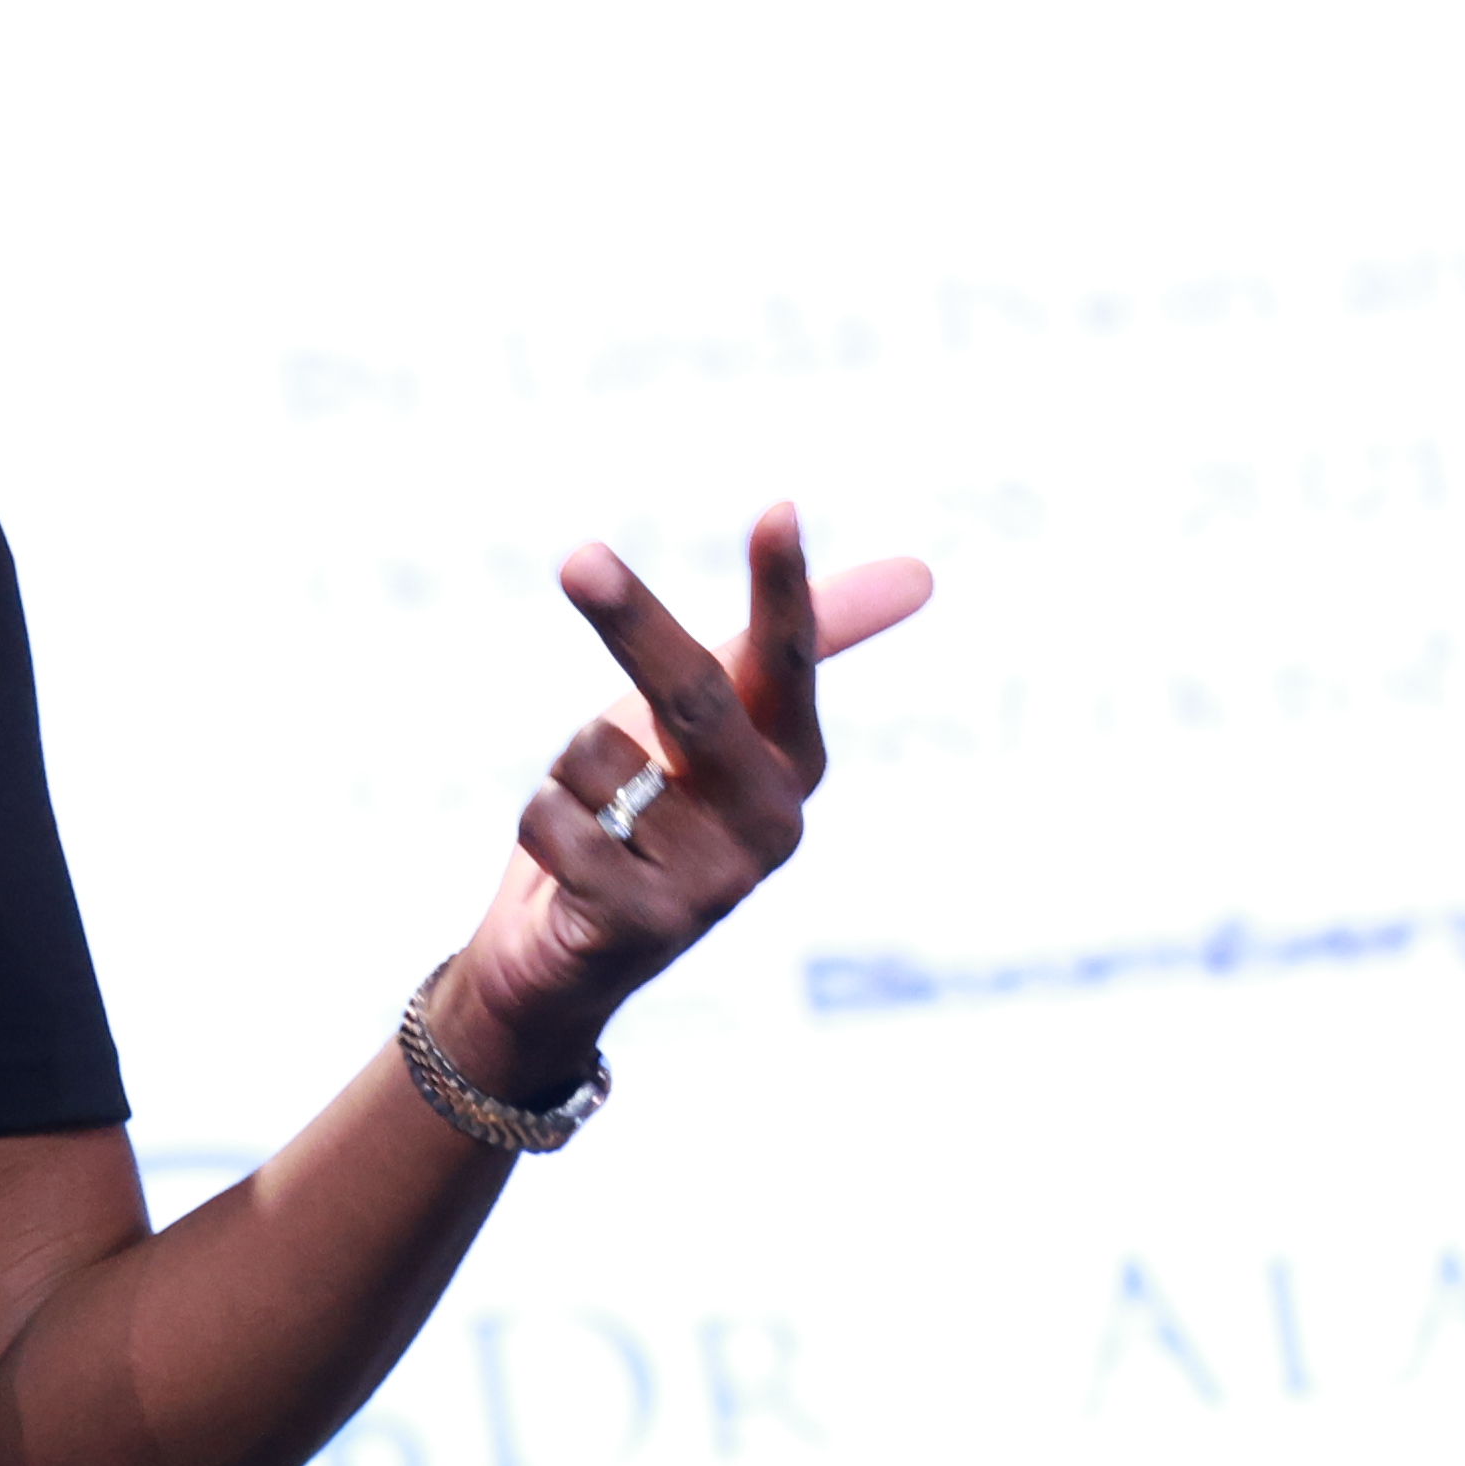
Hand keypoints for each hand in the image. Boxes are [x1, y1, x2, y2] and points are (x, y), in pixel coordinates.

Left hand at [436, 507, 931, 1099]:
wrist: (562, 955)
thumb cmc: (646, 806)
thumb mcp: (708, 712)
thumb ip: (793, 642)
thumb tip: (924, 573)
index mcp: (793, 758)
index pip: (789, 657)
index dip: (785, 588)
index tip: (778, 510)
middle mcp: (771, 822)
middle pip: (694, 695)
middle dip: (632, 620)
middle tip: (578, 556)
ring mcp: (714, 881)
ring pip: (595, 753)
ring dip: (568, 773)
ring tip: (594, 821)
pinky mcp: (646, 926)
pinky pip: (553, 815)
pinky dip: (541, 824)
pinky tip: (569, 871)